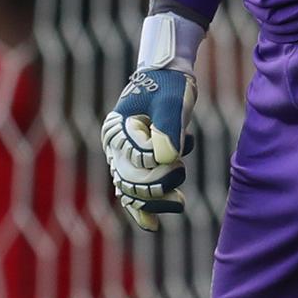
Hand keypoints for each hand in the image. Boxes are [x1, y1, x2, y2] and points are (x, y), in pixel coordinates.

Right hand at [101, 11, 203, 231]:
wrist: (170, 72)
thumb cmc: (171, 85)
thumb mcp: (172, 103)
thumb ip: (169, 129)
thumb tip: (168, 160)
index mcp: (117, 131)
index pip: (135, 164)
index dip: (157, 169)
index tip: (177, 159)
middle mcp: (117, 146)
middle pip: (129, 184)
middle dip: (156, 192)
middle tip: (181, 192)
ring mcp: (125, 154)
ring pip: (132, 190)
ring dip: (155, 201)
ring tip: (180, 202)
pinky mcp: (138, 159)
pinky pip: (135, 189)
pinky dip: (143, 207)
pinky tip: (153, 224)